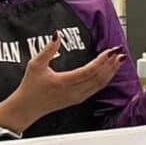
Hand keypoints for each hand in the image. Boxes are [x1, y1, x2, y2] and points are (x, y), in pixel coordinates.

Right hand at [0, 35, 123, 133]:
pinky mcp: (79, 99)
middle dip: (111, 64)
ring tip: (119, 60)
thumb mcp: (35, 65)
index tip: (110, 51)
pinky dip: (106, 79)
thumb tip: (57, 35)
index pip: (89, 71)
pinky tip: (110, 71)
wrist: (26, 108)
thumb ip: (47, 50)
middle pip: (98, 77)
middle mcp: (74, 91)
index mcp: (64, 82)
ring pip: (100, 84)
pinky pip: (96, 89)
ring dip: (111, 71)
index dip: (102, 61)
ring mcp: (77, 96)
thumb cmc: (30, 87)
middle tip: (119, 52)